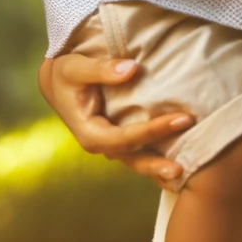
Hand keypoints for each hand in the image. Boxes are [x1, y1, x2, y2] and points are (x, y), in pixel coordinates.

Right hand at [38, 55, 194, 190]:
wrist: (58, 81)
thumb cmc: (66, 73)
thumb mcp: (76, 68)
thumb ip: (102, 69)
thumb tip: (131, 69)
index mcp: (89, 132)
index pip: (125, 138)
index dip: (153, 131)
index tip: (182, 120)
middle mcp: (101, 143)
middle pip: (133, 158)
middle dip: (157, 164)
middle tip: (182, 169)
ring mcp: (110, 144)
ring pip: (138, 159)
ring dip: (159, 166)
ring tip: (184, 173)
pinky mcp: (119, 138)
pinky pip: (140, 150)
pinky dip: (158, 155)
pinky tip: (180, 161)